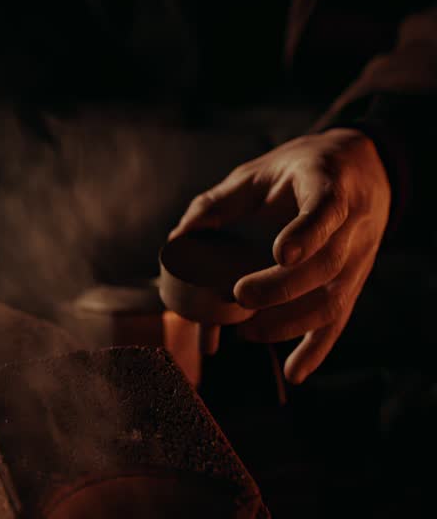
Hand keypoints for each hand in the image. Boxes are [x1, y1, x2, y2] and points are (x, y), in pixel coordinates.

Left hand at [169, 129, 390, 383]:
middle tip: (240, 296)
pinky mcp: (353, 282)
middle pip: (326, 264)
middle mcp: (352, 226)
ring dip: (290, 321)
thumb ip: (221, 200)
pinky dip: (316, 349)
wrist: (361, 168)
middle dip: (283, 287)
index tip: (283, 253)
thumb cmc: (301, 170)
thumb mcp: (261, 170)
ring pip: (333, 297)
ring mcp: (358, 258)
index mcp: (329, 186)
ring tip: (246, 331)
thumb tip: (179, 235)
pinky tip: (294, 372)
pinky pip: (339, 320)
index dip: (307, 233)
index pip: (326, 211)